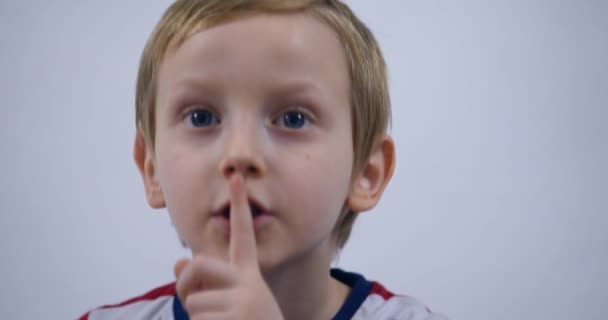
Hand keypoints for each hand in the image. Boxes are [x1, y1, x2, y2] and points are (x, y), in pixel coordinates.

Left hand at [174, 175, 283, 319]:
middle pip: (199, 264)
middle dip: (185, 284)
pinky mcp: (235, 317)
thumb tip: (178, 262)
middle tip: (192, 303)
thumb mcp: (230, 305)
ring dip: (196, 319)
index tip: (236, 177)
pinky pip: (196, 319)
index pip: (244, 236)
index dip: (239, 206)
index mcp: (250, 277)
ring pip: (193, 300)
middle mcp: (250, 284)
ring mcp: (244, 302)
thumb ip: (205, 283)